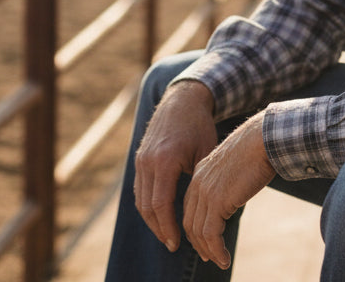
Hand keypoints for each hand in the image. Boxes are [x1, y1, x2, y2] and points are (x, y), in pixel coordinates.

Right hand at [133, 80, 218, 251]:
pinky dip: (147, 205)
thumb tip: (204, 211)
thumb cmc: (199, 126)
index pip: (161, 204)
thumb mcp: (205, 153)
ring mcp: (140, 159)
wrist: (182, 100)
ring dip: (151, 219)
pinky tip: (160, 215)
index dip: (168, 227)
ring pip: (140, 199)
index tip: (178, 242)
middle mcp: (147, 161)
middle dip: (159, 228)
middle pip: (147, 206)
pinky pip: (139, 188)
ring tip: (166, 234)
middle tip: (172, 244)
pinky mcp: (139, 158)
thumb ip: (200, 181)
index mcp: (165, 161)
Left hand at [182, 111, 275, 269]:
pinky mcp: (217, 201)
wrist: (263, 139)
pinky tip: (224, 259)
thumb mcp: (236, 167)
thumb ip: (228, 181)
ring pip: (198, 231)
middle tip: (209, 257)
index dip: (194, 226)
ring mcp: (205, 192)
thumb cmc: (257, 150)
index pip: (190, 206)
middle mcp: (198, 183)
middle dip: (197, 243)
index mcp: (200, 173)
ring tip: (220, 261)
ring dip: (208, 251)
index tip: (203, 241)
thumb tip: (233, 195)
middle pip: (189, 221)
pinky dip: (216, 251)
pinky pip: (211, 235)